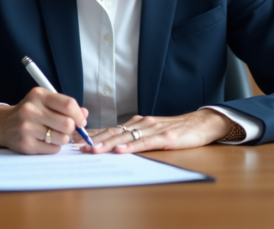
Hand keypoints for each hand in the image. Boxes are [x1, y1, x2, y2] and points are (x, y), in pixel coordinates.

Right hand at [0, 87, 88, 153]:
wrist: (3, 124)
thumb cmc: (30, 112)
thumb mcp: (45, 102)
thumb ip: (65, 106)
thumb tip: (84, 115)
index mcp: (39, 95)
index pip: (68, 104)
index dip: (79, 115)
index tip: (81, 121)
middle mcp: (31, 110)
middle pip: (67, 124)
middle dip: (71, 129)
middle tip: (66, 129)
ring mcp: (27, 128)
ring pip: (62, 138)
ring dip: (62, 139)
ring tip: (53, 134)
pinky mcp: (26, 144)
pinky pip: (53, 149)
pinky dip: (53, 147)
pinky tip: (44, 141)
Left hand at [81, 109, 233, 153]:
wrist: (199, 123)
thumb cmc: (175, 130)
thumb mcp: (150, 132)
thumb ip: (133, 137)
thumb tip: (112, 145)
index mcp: (136, 123)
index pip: (109, 128)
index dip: (92, 135)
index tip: (74, 140)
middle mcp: (141, 123)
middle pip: (114, 132)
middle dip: (94, 140)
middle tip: (77, 147)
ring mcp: (152, 129)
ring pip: (126, 137)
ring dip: (108, 143)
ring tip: (93, 150)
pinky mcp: (164, 136)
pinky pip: (145, 142)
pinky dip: (132, 147)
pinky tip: (121, 151)